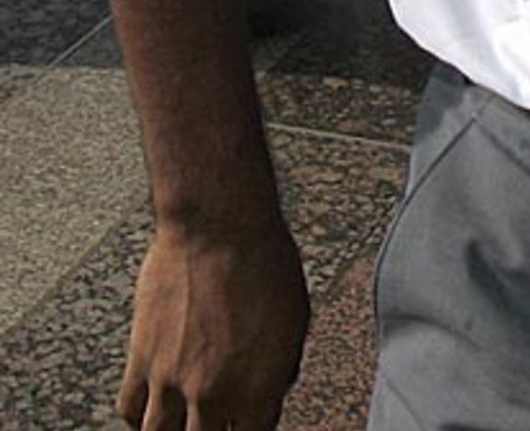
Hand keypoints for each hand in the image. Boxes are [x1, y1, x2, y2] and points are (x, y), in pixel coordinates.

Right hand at [117, 218, 309, 429]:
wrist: (219, 224)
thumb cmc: (264, 258)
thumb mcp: (296, 319)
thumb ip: (281, 366)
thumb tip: (274, 386)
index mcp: (258, 390)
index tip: (247, 424)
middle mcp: (213, 394)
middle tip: (212, 422)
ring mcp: (172, 379)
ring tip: (180, 425)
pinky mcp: (141, 356)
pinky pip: (130, 407)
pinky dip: (138, 416)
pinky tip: (148, 411)